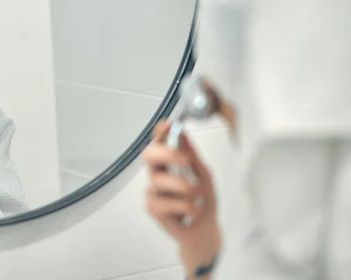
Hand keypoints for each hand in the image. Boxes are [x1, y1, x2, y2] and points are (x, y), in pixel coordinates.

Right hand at [143, 120, 220, 273]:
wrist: (204, 229)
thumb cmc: (202, 199)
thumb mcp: (203, 174)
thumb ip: (191, 155)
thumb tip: (182, 134)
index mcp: (169, 161)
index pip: (160, 141)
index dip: (161, 132)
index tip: (168, 125)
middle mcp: (157, 172)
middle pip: (149, 154)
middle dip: (167, 153)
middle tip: (186, 160)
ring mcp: (152, 189)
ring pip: (160, 181)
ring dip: (184, 188)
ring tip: (198, 195)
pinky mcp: (152, 207)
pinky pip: (166, 202)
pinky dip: (184, 206)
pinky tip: (191, 211)